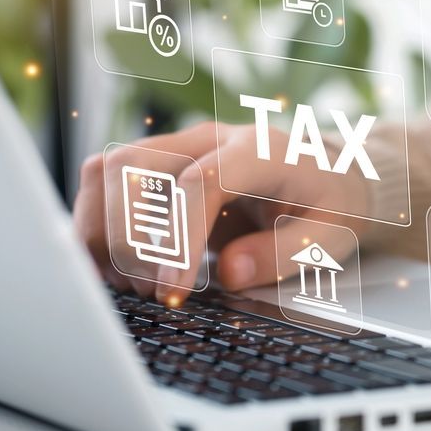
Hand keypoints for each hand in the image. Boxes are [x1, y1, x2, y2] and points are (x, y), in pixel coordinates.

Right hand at [73, 122, 368, 304]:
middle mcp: (211, 139)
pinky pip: (108, 181)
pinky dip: (99, 224)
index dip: (177, 239)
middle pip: (135, 164)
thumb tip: (228, 273)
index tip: (172, 292)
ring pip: (109, 168)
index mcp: (258, 150)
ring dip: (103, 229)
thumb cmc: (331, 204)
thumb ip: (282, 254)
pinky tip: (118, 266)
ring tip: (129, 282)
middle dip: (128, 235)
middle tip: (149, 290)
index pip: (199, 183)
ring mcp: (182, 146)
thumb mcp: (328, 237)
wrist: (332, 173)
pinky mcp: (161, 165)